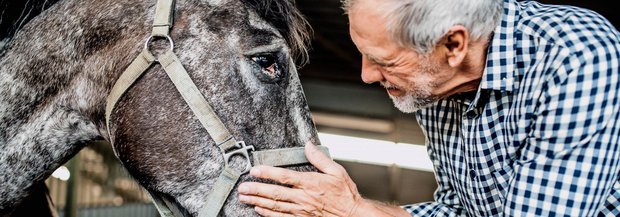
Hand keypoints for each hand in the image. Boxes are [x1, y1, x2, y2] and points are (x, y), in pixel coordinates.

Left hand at [238, 142, 363, 216]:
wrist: (352, 215)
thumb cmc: (345, 194)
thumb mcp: (337, 171)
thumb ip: (320, 158)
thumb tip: (308, 145)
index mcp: (311, 183)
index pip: (284, 177)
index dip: (267, 173)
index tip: (254, 170)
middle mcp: (303, 197)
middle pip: (274, 193)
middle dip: (256, 189)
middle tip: (242, 187)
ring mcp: (301, 210)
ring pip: (274, 205)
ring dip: (257, 201)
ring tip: (244, 197)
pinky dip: (268, 213)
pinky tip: (258, 209)